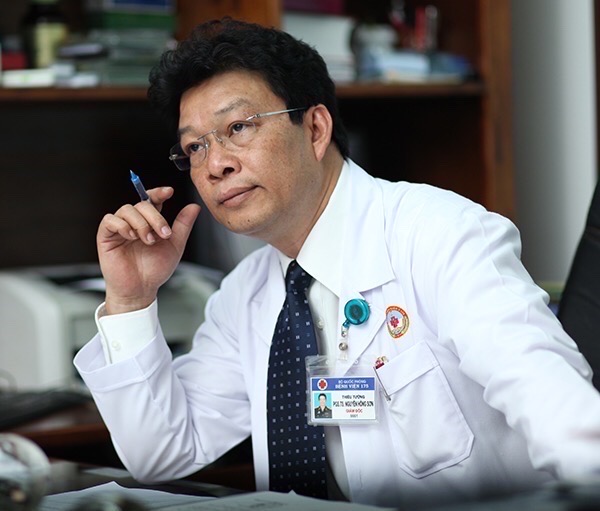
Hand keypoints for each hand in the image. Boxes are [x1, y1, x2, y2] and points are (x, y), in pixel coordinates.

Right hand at [96, 186, 200, 314]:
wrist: (142, 288)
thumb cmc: (155, 269)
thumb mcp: (174, 245)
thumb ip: (183, 225)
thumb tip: (194, 206)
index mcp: (149, 222)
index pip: (152, 200)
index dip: (159, 193)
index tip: (169, 192)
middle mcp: (134, 222)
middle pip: (142, 204)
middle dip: (155, 217)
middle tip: (163, 234)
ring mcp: (119, 228)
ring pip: (127, 209)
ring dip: (141, 223)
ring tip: (148, 240)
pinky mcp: (106, 236)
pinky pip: (110, 220)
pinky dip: (122, 226)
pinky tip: (131, 237)